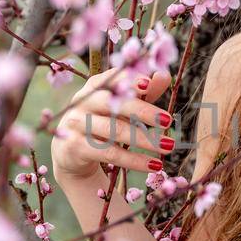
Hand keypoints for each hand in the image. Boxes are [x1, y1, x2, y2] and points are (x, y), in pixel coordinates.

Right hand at [51, 64, 174, 181]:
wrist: (71, 152)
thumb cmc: (103, 122)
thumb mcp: (123, 107)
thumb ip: (143, 92)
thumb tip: (164, 75)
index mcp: (95, 86)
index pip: (113, 79)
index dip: (129, 79)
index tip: (148, 82)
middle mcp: (82, 101)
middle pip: (113, 103)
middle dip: (142, 110)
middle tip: (168, 120)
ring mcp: (76, 124)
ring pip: (114, 130)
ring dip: (144, 139)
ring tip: (169, 146)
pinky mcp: (75, 147)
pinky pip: (110, 153)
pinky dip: (135, 160)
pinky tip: (155, 164)